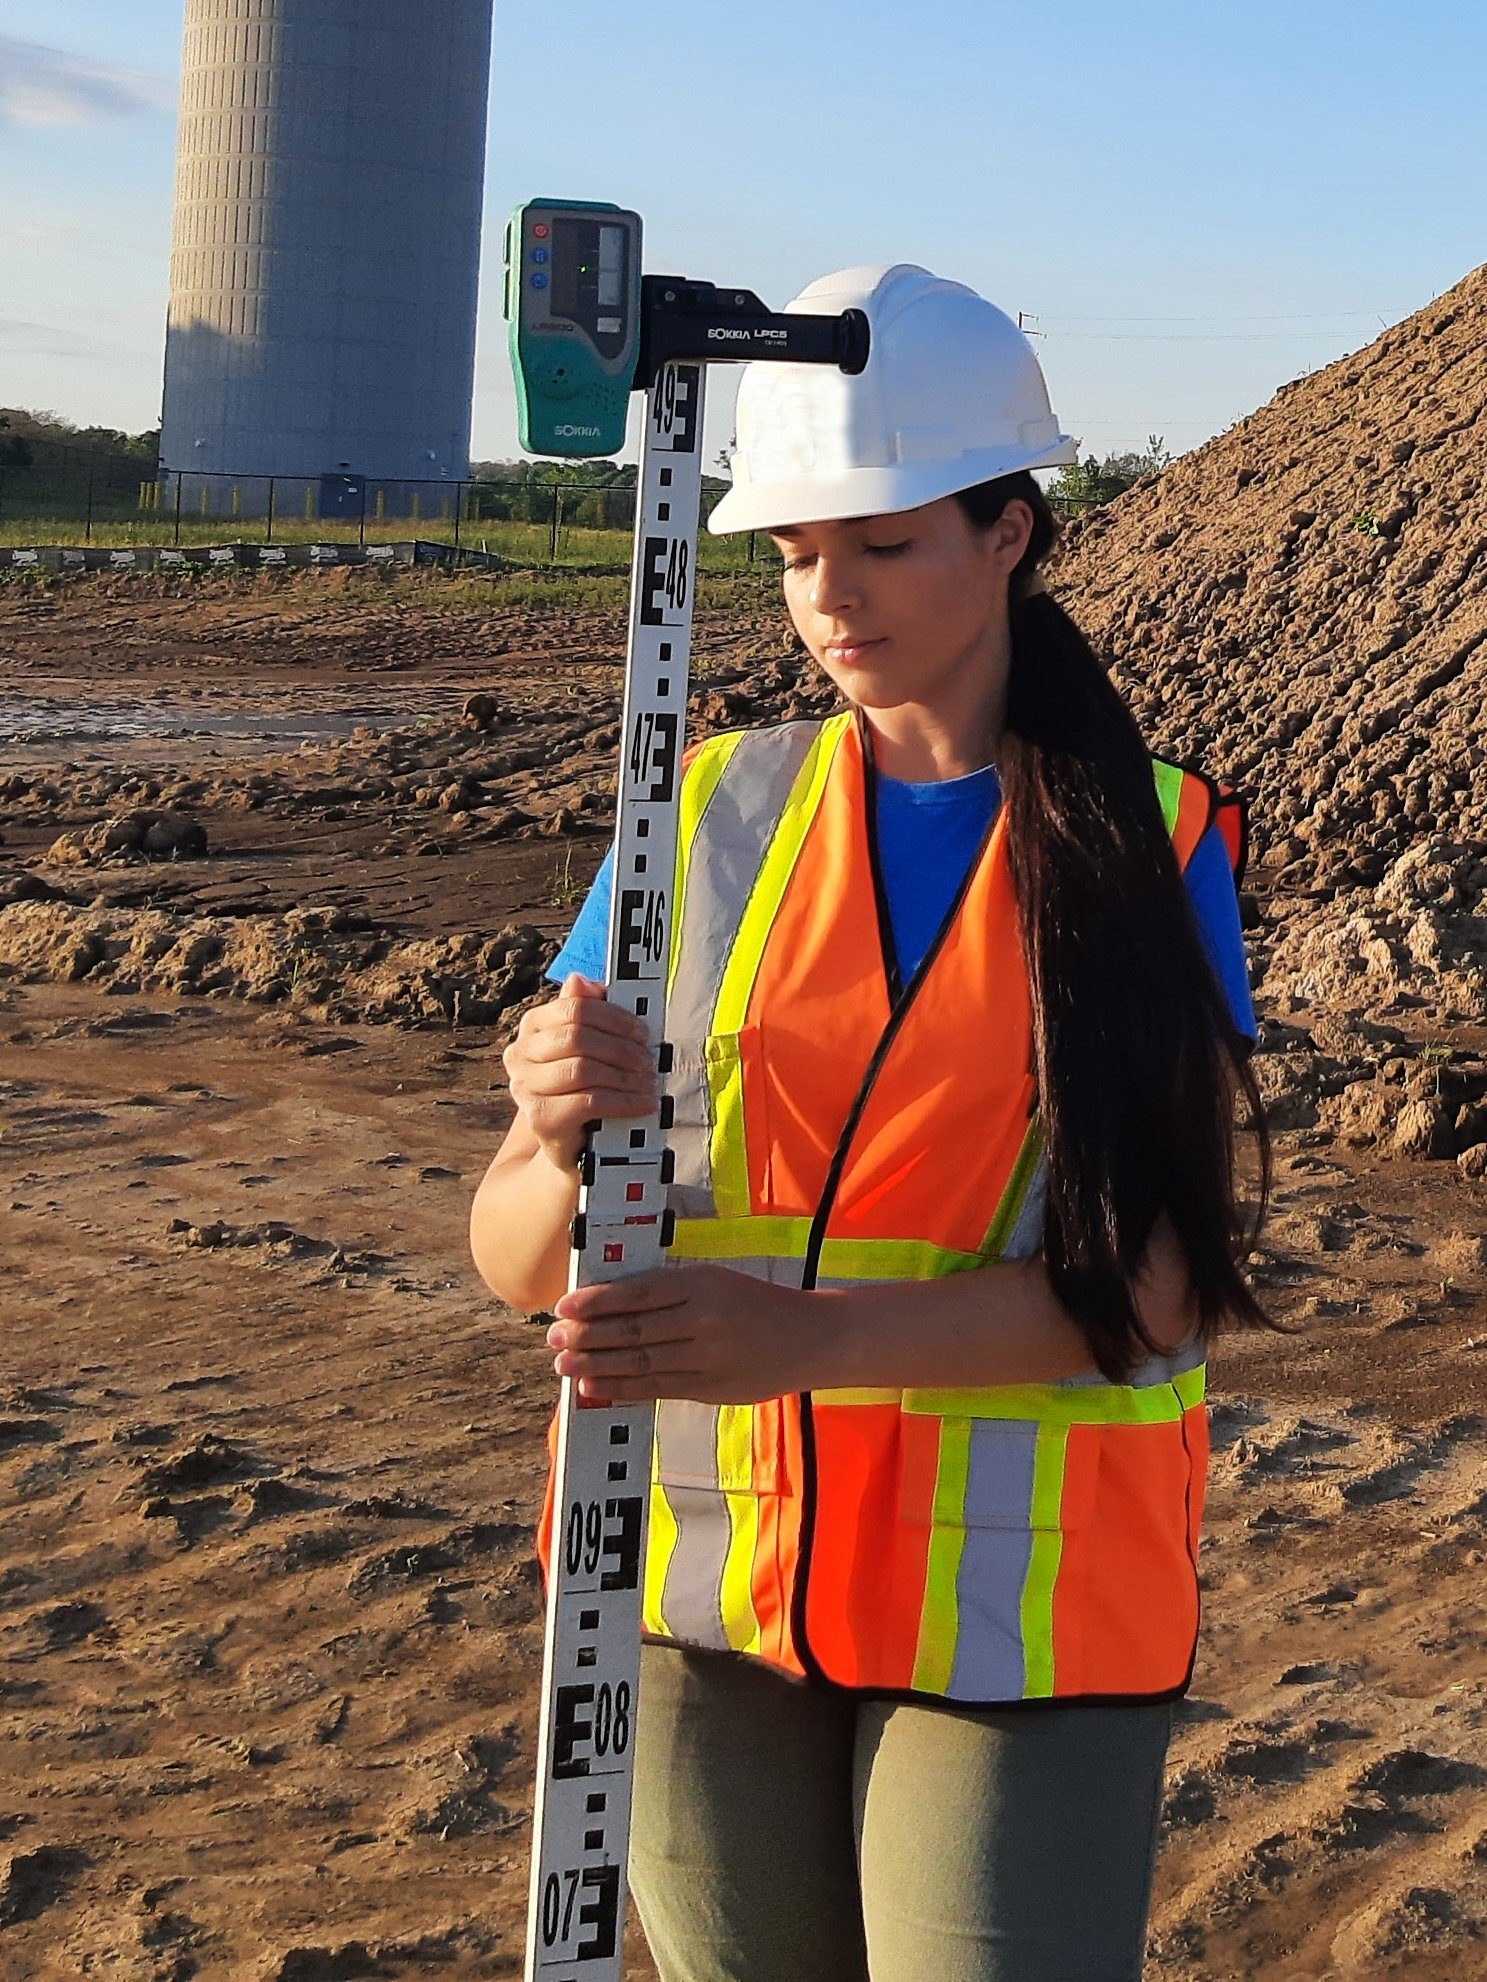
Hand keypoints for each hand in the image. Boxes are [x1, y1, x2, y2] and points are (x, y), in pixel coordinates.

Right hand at [503, 974, 658, 1171]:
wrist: (572, 1143)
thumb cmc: (583, 1088)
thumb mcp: (589, 1047)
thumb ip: (589, 1013)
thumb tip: (581, 980)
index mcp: (533, 1026)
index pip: (574, 1008)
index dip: (614, 1018)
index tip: (642, 1032)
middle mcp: (520, 1054)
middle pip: (577, 1037)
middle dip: (620, 1048)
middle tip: (648, 1060)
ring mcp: (525, 1087)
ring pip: (583, 1069)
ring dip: (625, 1077)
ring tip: (650, 1084)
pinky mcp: (540, 1118)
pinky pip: (589, 1101)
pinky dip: (623, 1101)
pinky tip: (642, 1103)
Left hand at [548, 1263, 831, 1403]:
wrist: (812, 1338)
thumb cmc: (758, 1305)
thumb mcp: (717, 1282)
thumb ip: (672, 1292)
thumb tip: (614, 1303)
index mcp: (702, 1283)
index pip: (637, 1293)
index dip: (596, 1301)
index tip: (564, 1306)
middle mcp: (703, 1319)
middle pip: (633, 1328)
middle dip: (586, 1335)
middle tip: (553, 1339)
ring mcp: (708, 1356)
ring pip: (640, 1360)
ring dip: (596, 1363)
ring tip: (563, 1365)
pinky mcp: (712, 1387)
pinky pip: (658, 1388)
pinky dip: (623, 1387)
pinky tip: (596, 1385)